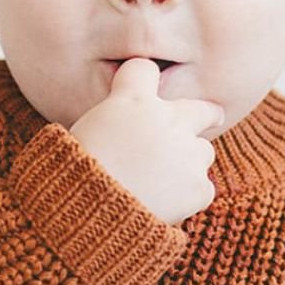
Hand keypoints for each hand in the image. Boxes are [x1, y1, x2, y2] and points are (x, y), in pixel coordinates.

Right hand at [69, 57, 224, 224]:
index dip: (143, 78)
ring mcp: (187, 153)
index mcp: (133, 101)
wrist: (88, 214)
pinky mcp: (199, 187)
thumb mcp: (81, 132)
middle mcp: (168, 120)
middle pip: (201, 109)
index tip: (149, 83)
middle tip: (211, 118)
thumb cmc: (73, 175)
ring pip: (203, 151)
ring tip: (162, 182)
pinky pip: (202, 188)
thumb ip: (110, 121)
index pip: (144, 70)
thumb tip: (118, 127)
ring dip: (189, 162)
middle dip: (206, 114)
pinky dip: (188, 197)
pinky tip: (164, 205)